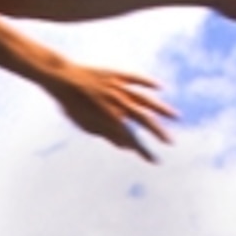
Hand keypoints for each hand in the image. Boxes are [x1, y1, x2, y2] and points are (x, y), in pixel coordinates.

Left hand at [49, 62, 177, 160]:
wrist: (61, 78)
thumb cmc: (72, 105)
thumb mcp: (87, 124)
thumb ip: (108, 135)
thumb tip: (127, 146)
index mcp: (109, 118)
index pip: (131, 139)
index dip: (143, 151)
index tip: (155, 161)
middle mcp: (118, 103)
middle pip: (144, 120)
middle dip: (158, 132)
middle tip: (170, 142)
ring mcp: (119, 88)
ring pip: (145, 99)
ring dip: (161, 109)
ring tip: (175, 116)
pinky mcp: (117, 75)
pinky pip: (136, 79)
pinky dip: (148, 83)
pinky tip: (159, 88)